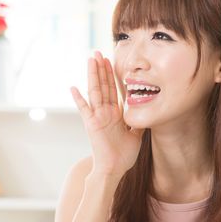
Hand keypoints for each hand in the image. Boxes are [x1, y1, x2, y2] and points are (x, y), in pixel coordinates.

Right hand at [70, 51, 143, 178]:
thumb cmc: (123, 154)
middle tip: (99, 52)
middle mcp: (105, 112)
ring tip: (91, 60)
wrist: (114, 169)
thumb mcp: (136, 135)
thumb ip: (138, 122)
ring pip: (95, 91)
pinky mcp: (91, 124)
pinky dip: (78, 99)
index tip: (111, 61)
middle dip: (102, 69)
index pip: (114, 90)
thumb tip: (147, 112)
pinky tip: (73, 87)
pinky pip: (84, 109)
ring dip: (93, 76)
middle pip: (103, 86)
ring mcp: (97, 117)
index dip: (112, 76)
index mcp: (115, 113)